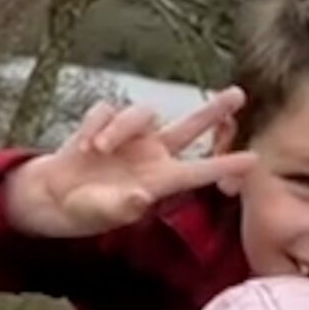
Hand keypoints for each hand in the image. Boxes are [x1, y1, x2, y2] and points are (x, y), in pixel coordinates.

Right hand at [2, 91, 254, 236]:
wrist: (53, 198)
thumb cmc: (86, 211)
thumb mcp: (104, 214)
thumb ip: (123, 207)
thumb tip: (141, 196)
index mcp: (159, 181)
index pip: (198, 171)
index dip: (225, 165)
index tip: (255, 160)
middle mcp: (151, 155)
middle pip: (189, 127)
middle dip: (213, 111)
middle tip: (239, 94)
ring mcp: (130, 139)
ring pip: (141, 114)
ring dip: (120, 128)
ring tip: (98, 150)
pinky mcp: (105, 124)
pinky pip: (107, 111)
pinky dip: (95, 125)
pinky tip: (84, 146)